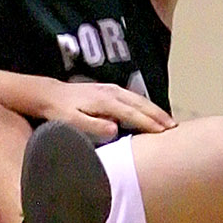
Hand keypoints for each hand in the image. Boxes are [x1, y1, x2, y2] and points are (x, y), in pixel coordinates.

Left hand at [47, 81, 173, 141]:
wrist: (48, 94)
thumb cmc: (58, 111)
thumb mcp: (71, 122)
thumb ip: (93, 126)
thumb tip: (115, 130)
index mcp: (106, 101)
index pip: (133, 114)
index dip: (150, 124)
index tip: (165, 133)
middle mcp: (112, 92)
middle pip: (141, 105)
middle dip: (159, 116)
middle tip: (175, 128)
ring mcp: (111, 89)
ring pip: (139, 100)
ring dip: (155, 110)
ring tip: (168, 121)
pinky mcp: (108, 89)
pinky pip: (133, 97)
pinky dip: (145, 104)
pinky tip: (150, 111)